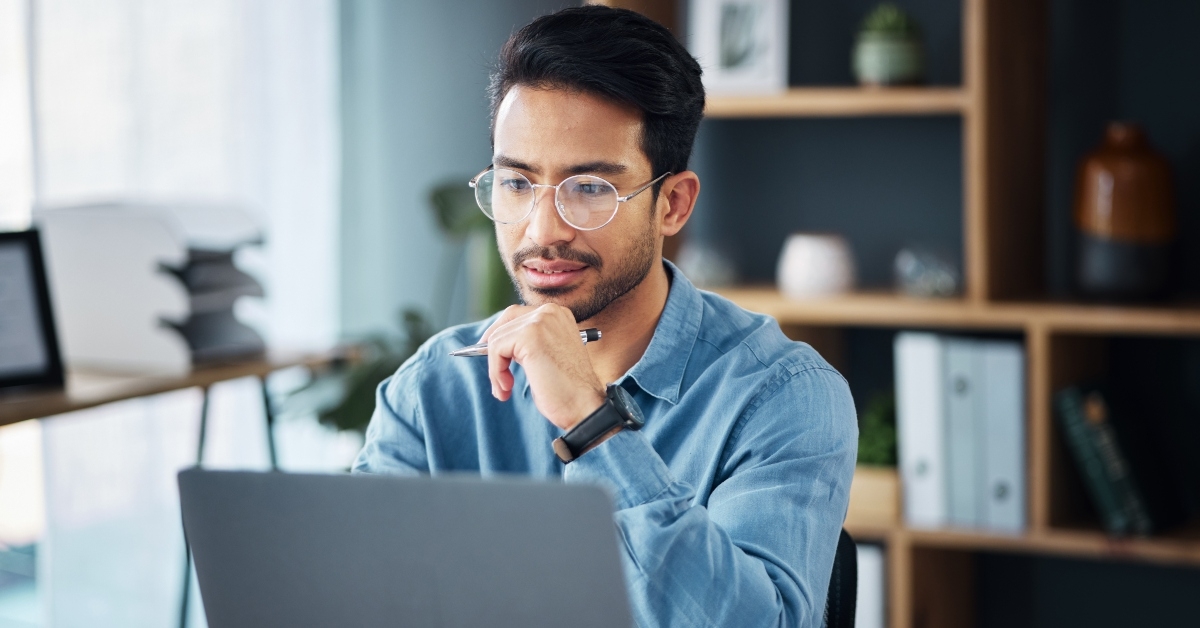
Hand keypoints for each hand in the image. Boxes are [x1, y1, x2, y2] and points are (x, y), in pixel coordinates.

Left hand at [479, 304, 606, 429]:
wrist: (583, 406)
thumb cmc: (566, 390)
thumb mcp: (546, 356)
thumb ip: (527, 343)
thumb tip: (495, 341)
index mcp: (558, 315)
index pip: (517, 314)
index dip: (500, 334)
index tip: (490, 353)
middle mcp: (550, 312)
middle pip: (505, 321)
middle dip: (494, 349)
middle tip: (496, 375)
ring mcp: (541, 321)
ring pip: (497, 338)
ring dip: (496, 368)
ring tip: (506, 389)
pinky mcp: (530, 335)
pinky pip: (495, 349)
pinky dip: (496, 371)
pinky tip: (507, 388)